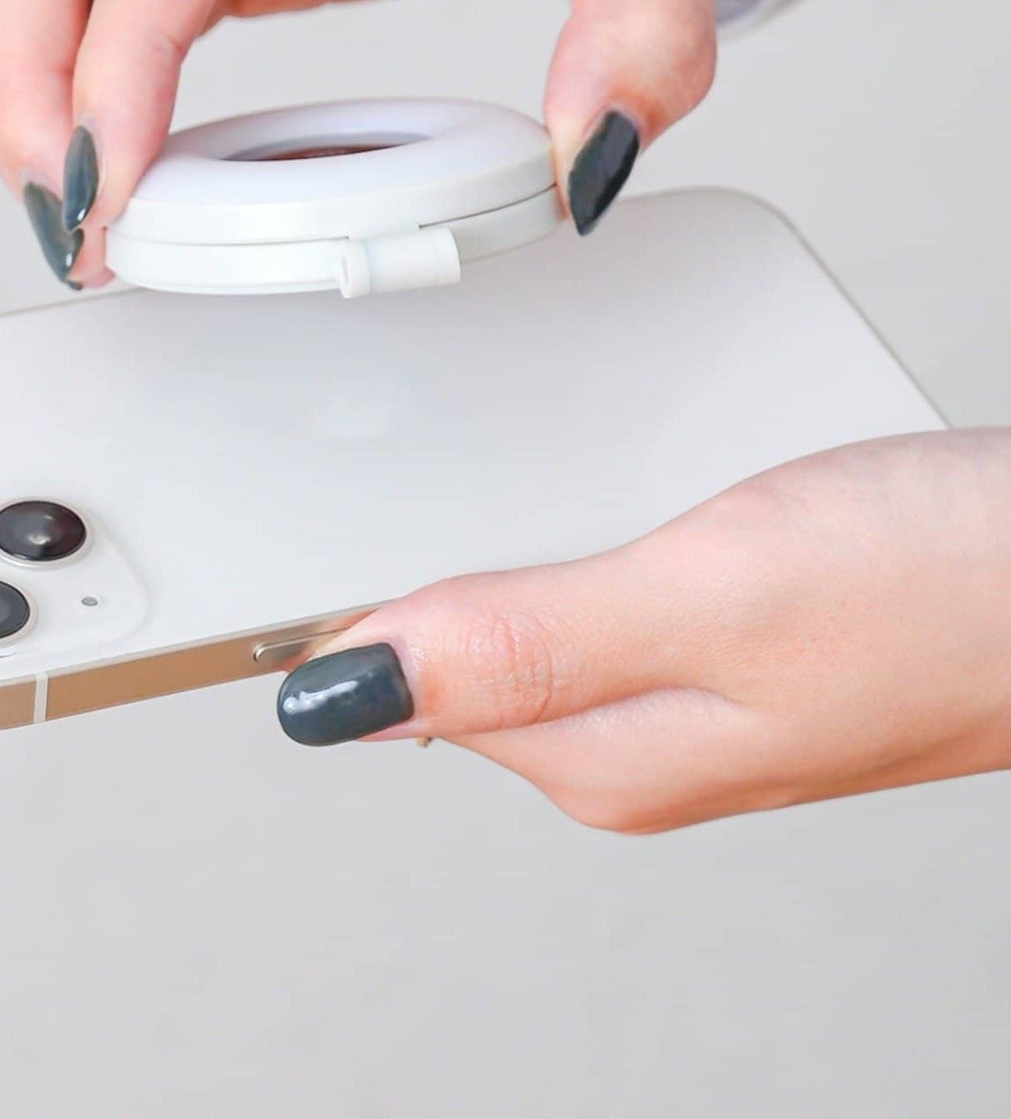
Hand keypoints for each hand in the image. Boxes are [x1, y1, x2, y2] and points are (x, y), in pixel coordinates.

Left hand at [276, 431, 1010, 831]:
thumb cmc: (944, 587)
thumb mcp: (711, 600)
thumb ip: (527, 642)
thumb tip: (344, 696)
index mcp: (601, 752)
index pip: (401, 685)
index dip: (323, 604)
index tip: (269, 528)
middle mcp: (630, 736)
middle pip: (452, 652)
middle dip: (394, 568)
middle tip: (343, 466)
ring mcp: (682, 684)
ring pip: (524, 608)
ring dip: (481, 538)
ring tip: (434, 460)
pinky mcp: (728, 630)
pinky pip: (596, 579)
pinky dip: (563, 522)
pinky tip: (570, 473)